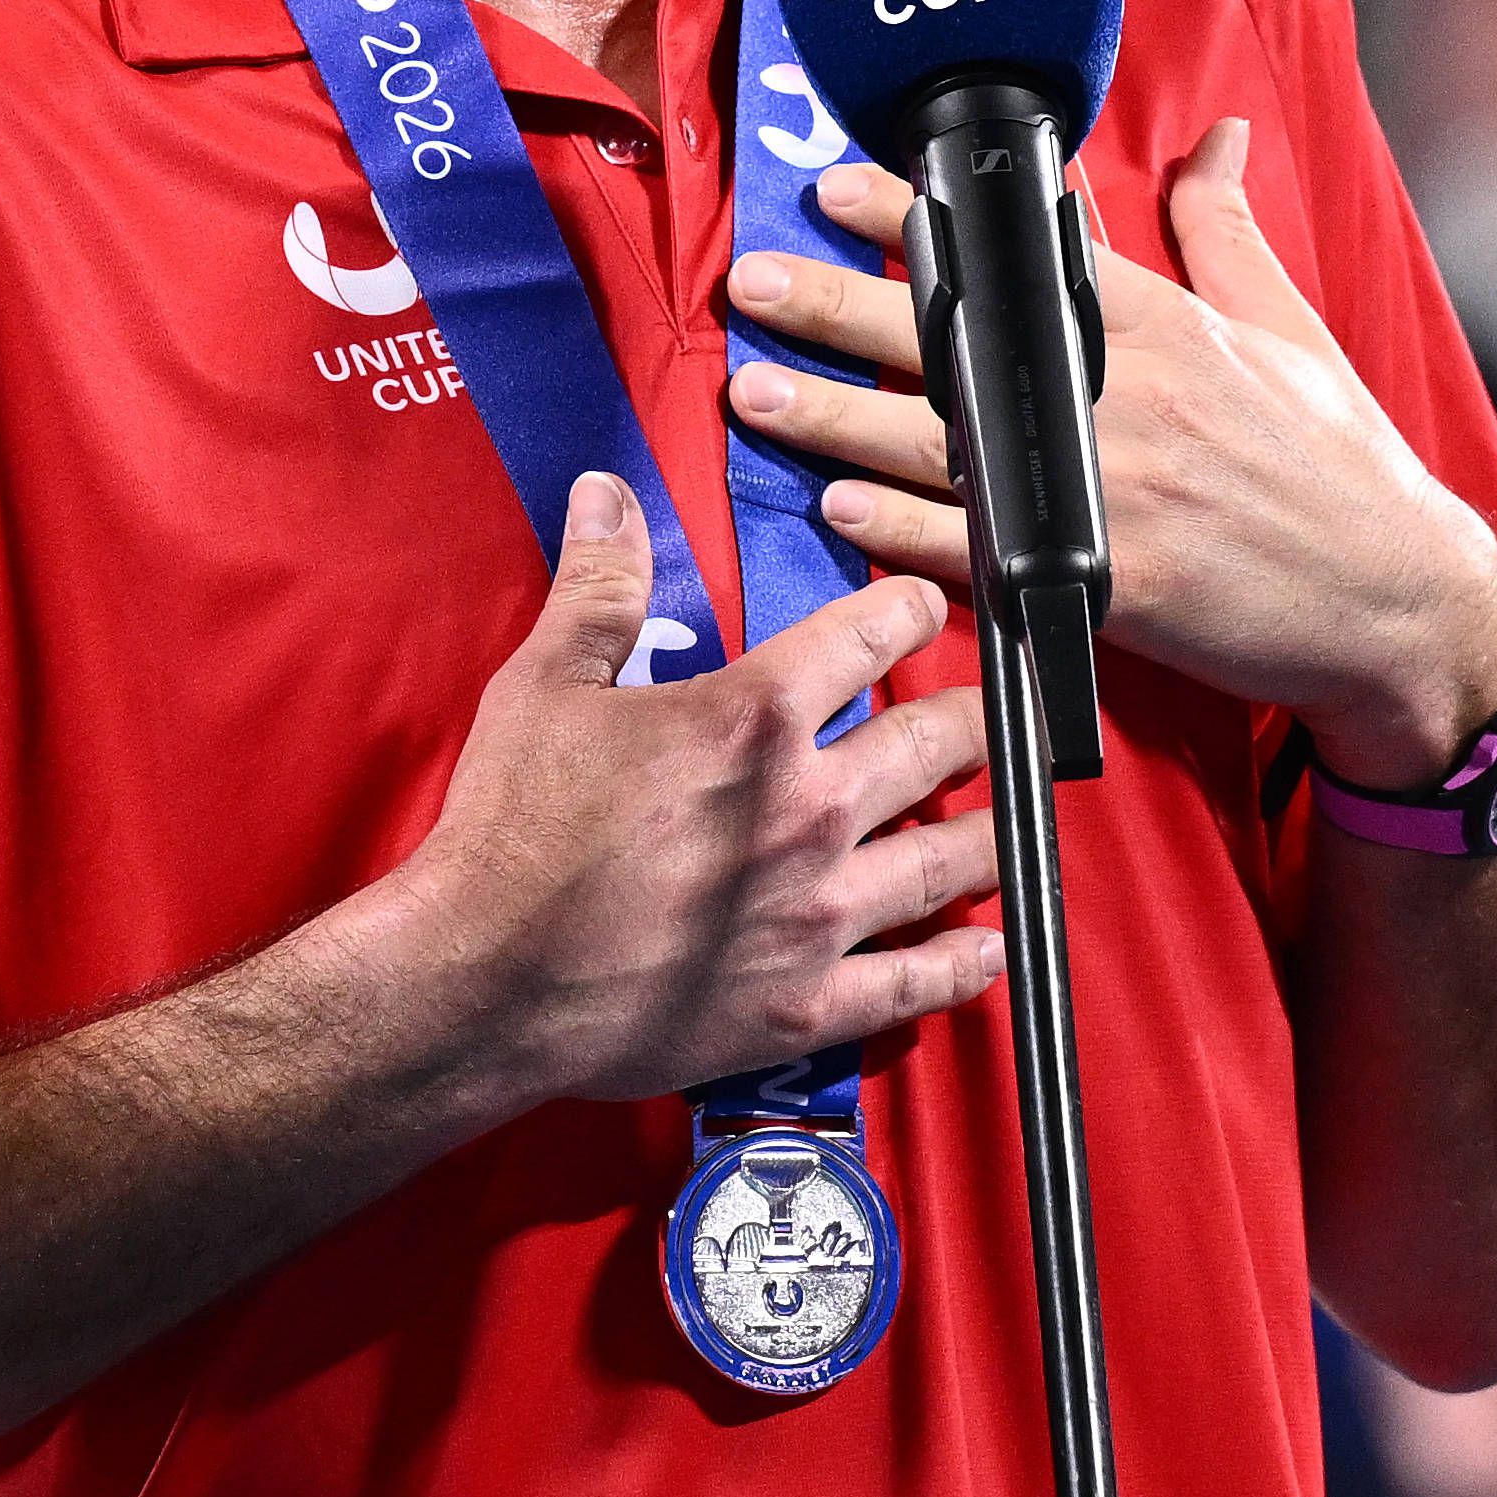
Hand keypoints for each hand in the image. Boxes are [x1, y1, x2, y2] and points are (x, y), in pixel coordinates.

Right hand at [390, 473, 1003, 1108]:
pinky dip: (962, 964)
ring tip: (1012, 821)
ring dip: (989, 836)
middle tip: (995, 717)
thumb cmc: (511, 830)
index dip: (906, 611)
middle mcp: (808, 808)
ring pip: (948, 860)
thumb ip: (599, 586)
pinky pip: (914, 981)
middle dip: (978, 723)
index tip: (922, 607)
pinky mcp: (806, 1004)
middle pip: (936, 745)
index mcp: (753, 718)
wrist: (485, 979)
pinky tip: (987, 948)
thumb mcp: (545, 685)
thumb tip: (608, 493)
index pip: (868, 637)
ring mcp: (817, 912)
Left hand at [722, 117, 1496, 791]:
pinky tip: (838, 509)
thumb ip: (1224, 229)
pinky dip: (906, 533)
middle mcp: (1122, 395)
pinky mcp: (1110, 583)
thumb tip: (1217, 134)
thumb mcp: (1288, 326)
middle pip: (953, 340)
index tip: (835, 187)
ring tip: (754, 389)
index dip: (920, 216)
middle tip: (751, 278)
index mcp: (1161, 326)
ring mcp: (1111, 491)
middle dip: (838, 305)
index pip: (1018, 251)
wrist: (1397, 603)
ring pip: (943, 445)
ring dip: (837, 418)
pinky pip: (983, 550)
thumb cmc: (1340, 461)